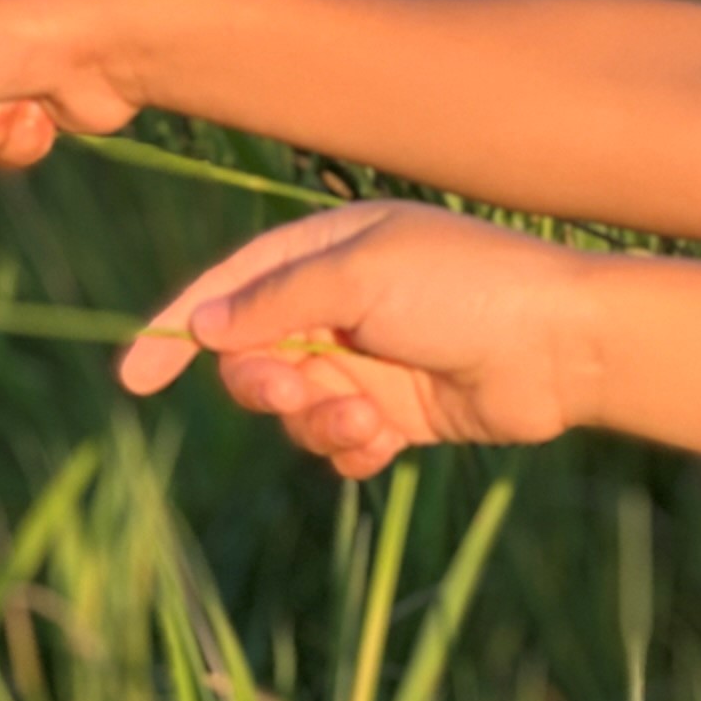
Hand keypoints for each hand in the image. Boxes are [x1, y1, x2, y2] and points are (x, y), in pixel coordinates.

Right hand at [119, 204, 607, 478]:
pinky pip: (341, 442)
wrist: (565, 344)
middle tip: (295, 391)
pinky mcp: (402, 413)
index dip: (178, 328)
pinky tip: (382, 445)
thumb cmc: (468, 288)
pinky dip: (350, 450)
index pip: (230, 287)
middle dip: (262, 384)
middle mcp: (345, 303)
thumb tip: (203, 325)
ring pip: (297, 409)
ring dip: (316, 422)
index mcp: (329, 250)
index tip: (135, 378)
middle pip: (254, 357)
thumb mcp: (361, 275)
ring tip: (365, 420)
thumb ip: (275, 299)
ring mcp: (373, 360)